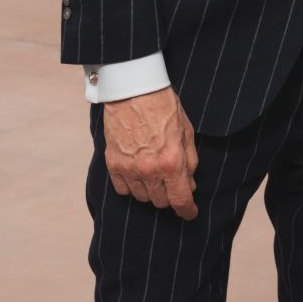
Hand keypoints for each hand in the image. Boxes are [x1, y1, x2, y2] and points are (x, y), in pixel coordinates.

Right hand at [103, 86, 198, 219]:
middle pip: (161, 202)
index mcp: (172, 163)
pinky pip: (123, 189)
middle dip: (170, 195)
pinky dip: (131, 186)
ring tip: (154, 174)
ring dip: (151, 191)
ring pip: (142, 198)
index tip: (189, 213)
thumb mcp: (187, 132)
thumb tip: (189, 184)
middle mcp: (150, 170)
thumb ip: (190, 162)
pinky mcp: (113, 163)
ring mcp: (129, 168)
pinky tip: (137, 173)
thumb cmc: (164, 107)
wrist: (133, 89)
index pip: (180, 200)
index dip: (187, 211)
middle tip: (172, 181)